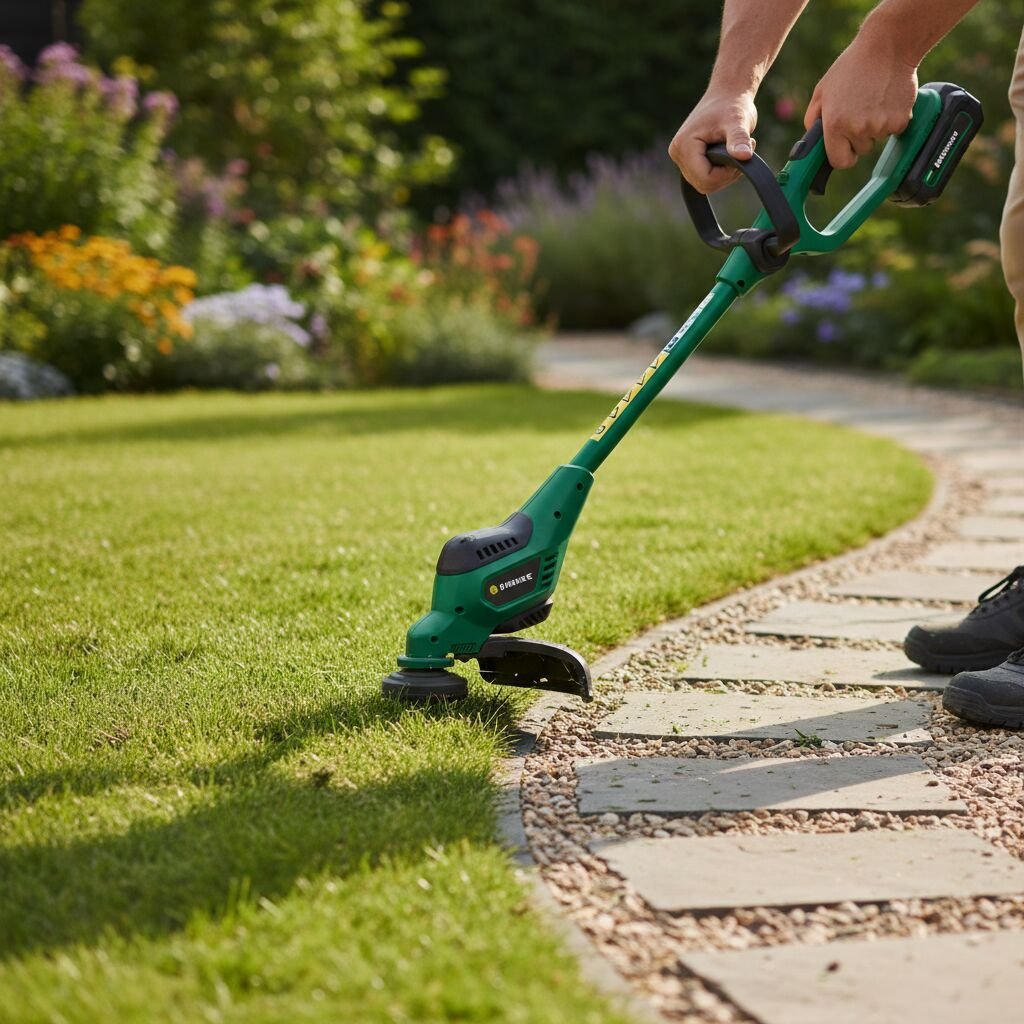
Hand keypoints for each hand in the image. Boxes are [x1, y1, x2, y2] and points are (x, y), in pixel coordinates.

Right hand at [668, 88, 757, 193]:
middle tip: (741, 151)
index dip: (726, 174)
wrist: (727, 94)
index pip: (704, 178)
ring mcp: (680, 157)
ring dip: (724, 174)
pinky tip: (728, 155)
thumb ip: (739, 139)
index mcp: (684, 145)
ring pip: (704, 184)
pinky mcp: (687, 160)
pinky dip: (720, 172)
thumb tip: (745, 156)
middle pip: (703, 184)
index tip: (742, 154)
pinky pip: (704, 178)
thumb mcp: (738, 121)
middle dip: (726, 174)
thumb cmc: (733, 105)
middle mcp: (677, 153)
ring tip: (735, 150)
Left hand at [805, 32, 917, 169]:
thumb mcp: (822, 91)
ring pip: (877, 139)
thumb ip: (813, 119)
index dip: (842, 155)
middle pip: (860, 150)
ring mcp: (880, 126)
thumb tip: (814, 141)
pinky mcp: (901, 120)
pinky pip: (894, 130)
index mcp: (835, 125)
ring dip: (876, 126)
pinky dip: (893, 118)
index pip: (839, 162)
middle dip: (859, 137)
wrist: (888, 47)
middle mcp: (857, 129)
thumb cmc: (852, 67)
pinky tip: (888, 99)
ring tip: (874, 100)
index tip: (845, 148)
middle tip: (861, 111)